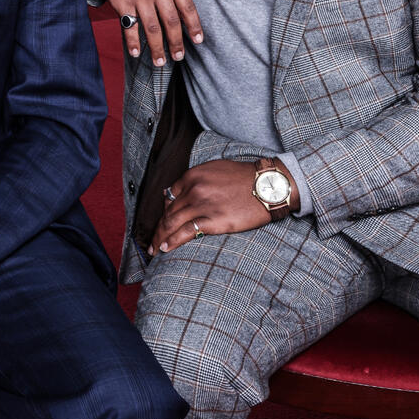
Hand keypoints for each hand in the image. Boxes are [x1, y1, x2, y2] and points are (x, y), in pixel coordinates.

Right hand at [90, 0, 201, 66]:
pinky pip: (130, 26)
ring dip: (157, 48)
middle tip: (178, 57)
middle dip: (176, 43)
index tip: (198, 41)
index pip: (187, 7)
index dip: (194, 26)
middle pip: (171, 22)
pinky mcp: (122, 1)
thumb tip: (183, 17)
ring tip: (159, 62)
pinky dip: (133, 42)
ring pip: (152, 28)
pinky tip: (136, 53)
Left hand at [151, 160, 293, 256]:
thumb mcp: (214, 170)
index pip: (169, 196)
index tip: (162, 222)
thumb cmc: (244, 178)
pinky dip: (172, 241)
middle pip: (168, 211)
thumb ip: (196, 180)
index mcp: (192, 176)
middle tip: (151, 241)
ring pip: (172, 223)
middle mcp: (193, 190)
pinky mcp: (213, 221)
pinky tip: (165, 248)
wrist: (268, 185)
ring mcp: (202, 205)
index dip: (163, 211)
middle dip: (158, 228)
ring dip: (160, 237)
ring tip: (154, 249)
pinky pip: (185, 233)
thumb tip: (181, 194)